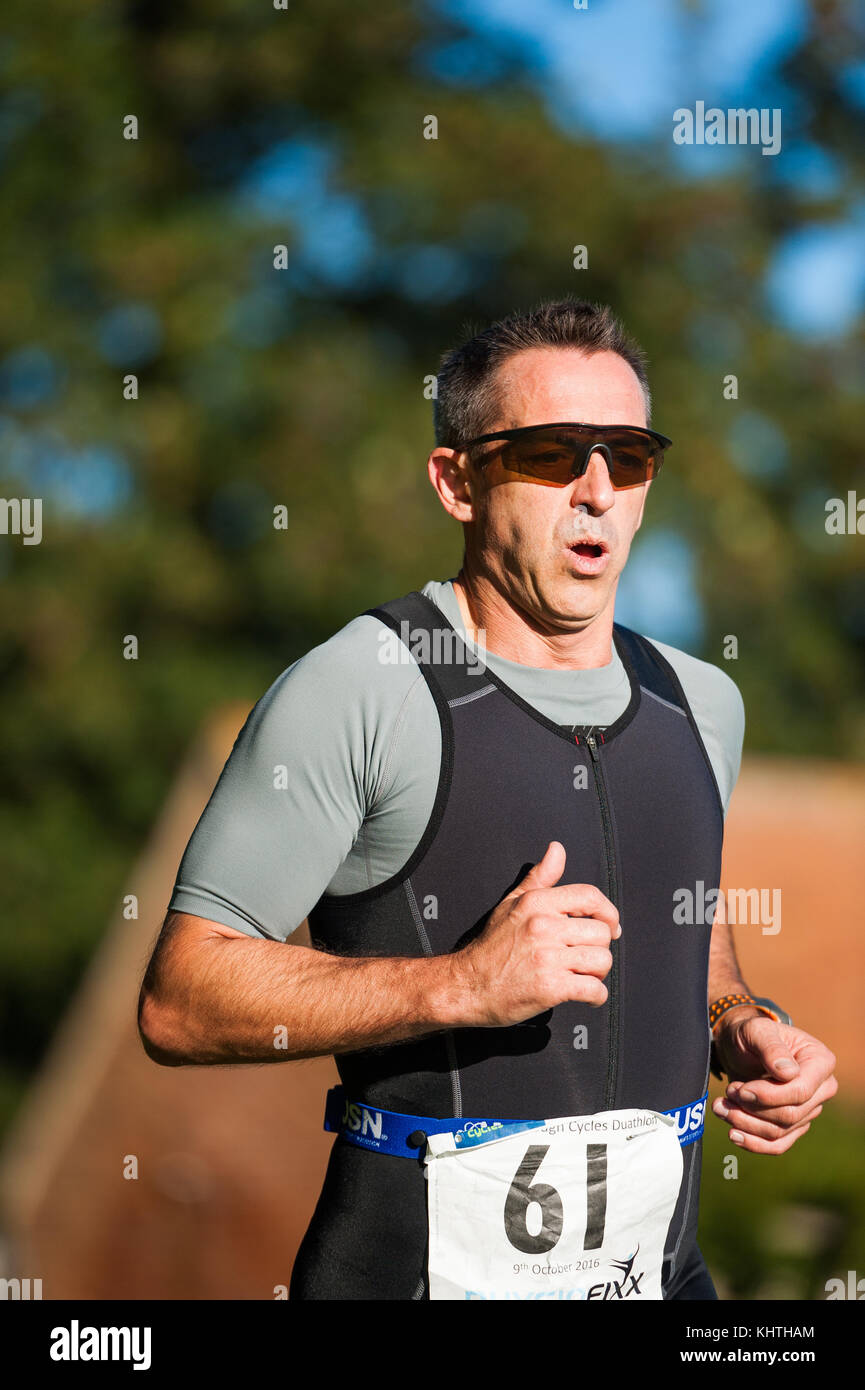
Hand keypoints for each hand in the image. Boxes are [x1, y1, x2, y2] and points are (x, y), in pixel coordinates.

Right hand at [451, 840, 619, 1027]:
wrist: (467, 985)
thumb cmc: (491, 946)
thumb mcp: (511, 903)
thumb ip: (540, 876)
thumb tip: (557, 850)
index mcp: (537, 903)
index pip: (590, 897)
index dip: (608, 913)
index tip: (610, 926)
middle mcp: (543, 927)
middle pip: (601, 933)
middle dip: (599, 948)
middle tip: (586, 957)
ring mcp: (548, 958)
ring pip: (602, 960)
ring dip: (599, 972)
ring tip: (584, 975)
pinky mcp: (551, 988)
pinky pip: (594, 989)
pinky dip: (596, 996)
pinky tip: (586, 995)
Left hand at [711, 1012, 837, 1153]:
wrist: (741, 1046)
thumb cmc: (752, 1034)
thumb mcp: (756, 1030)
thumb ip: (771, 1047)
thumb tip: (789, 1073)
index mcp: (821, 1061)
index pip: (800, 1091)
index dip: (769, 1096)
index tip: (740, 1089)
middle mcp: (822, 1089)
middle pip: (790, 1114)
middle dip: (752, 1109)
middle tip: (727, 1092)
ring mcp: (809, 1109)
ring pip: (779, 1131)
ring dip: (746, 1124)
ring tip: (720, 1107)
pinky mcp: (793, 1125)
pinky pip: (778, 1144)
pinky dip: (754, 1143)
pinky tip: (733, 1134)